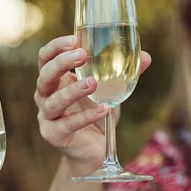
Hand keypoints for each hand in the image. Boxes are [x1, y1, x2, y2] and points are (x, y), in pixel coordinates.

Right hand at [35, 35, 150, 166]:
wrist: (94, 151)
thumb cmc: (97, 113)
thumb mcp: (111, 90)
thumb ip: (124, 73)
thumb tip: (145, 56)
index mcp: (55, 80)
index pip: (45, 58)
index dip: (56, 47)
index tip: (75, 39)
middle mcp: (45, 97)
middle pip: (44, 76)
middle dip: (61, 63)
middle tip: (82, 55)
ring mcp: (47, 117)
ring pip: (53, 101)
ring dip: (73, 90)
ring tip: (93, 83)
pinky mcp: (54, 135)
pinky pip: (68, 124)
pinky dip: (86, 116)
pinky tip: (104, 109)